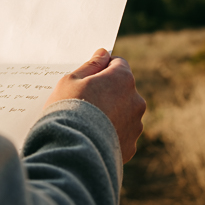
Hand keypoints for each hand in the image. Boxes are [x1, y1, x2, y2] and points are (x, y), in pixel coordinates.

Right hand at [43, 48, 145, 162]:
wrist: (72, 150)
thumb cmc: (68, 109)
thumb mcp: (71, 80)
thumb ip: (91, 65)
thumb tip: (104, 54)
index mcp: (123, 79)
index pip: (118, 64)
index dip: (102, 70)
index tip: (88, 79)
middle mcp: (136, 100)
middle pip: (122, 91)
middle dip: (108, 94)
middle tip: (85, 104)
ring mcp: (135, 125)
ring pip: (124, 115)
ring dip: (112, 116)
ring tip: (89, 125)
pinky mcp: (130, 146)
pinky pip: (121, 136)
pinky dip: (111, 137)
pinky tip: (94, 140)